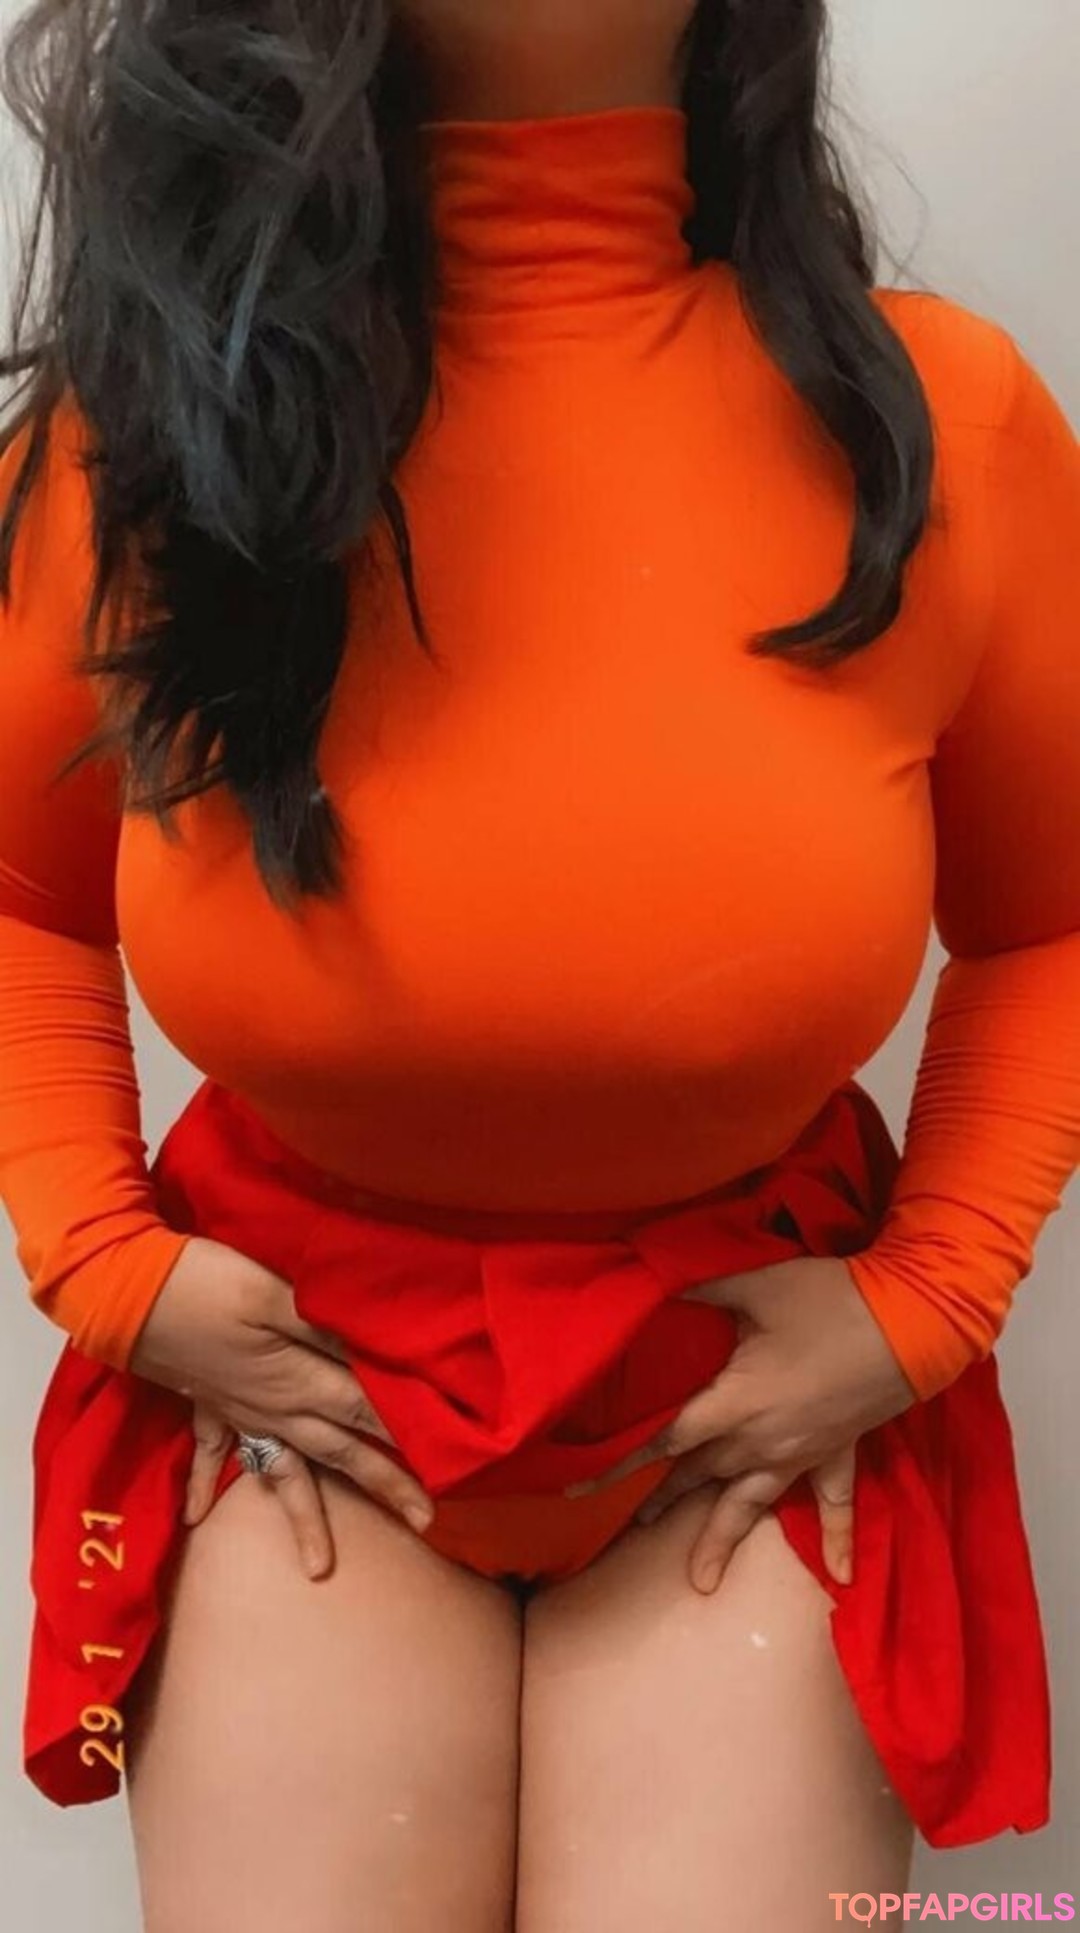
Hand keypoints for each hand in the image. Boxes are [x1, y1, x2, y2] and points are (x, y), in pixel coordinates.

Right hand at [129, 1236, 434, 1578]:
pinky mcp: (205, 1402)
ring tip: (321, 1568)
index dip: (410, 1431)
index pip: (368, 1409)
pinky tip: (197, 1518)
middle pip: (341, 1451)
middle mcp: (275, 1408)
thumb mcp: (276, 1292)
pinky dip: (207, 1484)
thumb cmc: (206, 1284)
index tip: (452, 1461)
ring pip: (284, 1472)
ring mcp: (239, 1412)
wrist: (124, 1291)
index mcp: (299, 1379)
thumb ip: (329, 1324)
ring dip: (305, 1517)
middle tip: (424, 1522)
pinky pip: (210, 1454)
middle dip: (384, 1483)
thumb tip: (379, 1349)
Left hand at [566, 1256, 917, 1595]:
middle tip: (631, 1529)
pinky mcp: (839, 1452)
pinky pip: (837, 1505)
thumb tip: (651, 1284)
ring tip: (698, 1580)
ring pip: (752, 1503)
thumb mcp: (754, 1286)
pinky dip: (836, 1540)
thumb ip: (700, 1290)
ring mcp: (802, 1453)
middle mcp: (762, 1440)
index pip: (663, 1440)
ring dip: (722, 1537)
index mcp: (734, 1403)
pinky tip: (840, 1579)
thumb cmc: (828, 1301)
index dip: (617, 1462)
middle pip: (700, 1476)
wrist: (912, 1322)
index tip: (576, 1491)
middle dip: (662, 1502)